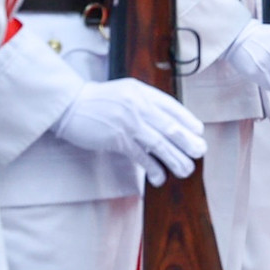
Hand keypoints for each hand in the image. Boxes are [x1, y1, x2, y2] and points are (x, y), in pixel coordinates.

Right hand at [52, 77, 206, 184]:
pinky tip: (160, 177)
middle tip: (200, 152)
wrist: (69, 105)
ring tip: (186, 170)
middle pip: (170, 127)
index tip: (199, 132)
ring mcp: (128, 123)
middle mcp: (139, 106)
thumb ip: (146, 102)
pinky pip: (140, 155)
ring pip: (159, 143)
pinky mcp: (117, 139)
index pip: (172, 107)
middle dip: (187, 142)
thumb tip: (168, 120)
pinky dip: (152, 167)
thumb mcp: (126, 92)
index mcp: (143, 93)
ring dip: (175, 158)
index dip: (188, 120)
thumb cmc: (99, 101)